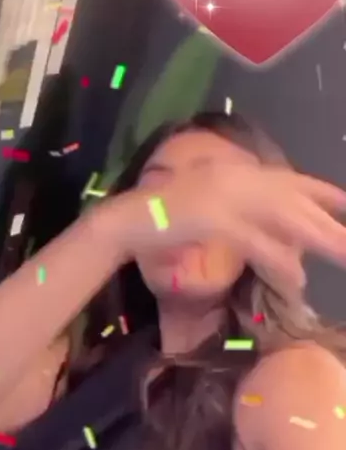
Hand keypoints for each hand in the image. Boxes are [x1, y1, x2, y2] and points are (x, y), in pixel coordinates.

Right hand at [103, 157, 345, 297]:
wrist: (124, 220)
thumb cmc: (165, 219)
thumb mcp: (211, 211)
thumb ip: (243, 218)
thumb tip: (278, 240)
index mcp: (236, 173)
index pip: (290, 180)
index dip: (323, 193)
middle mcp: (236, 178)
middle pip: (295, 201)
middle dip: (330, 222)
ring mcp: (224, 196)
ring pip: (283, 217)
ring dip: (317, 237)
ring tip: (344, 255)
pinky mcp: (212, 218)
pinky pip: (254, 240)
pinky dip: (277, 258)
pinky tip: (296, 276)